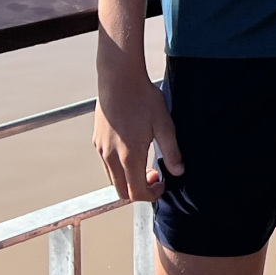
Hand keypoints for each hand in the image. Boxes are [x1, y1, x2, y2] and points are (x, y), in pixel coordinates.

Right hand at [94, 54, 183, 201]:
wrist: (118, 79)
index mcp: (128, 156)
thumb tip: (178, 171)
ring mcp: (101, 150)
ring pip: (113, 179)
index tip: (162, 183)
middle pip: (121, 191)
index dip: (151, 195)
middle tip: (155, 175)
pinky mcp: (97, 141)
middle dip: (139, 191)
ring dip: (129, 179)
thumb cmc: (142, 98)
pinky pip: (107, 165)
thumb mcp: (164, 124)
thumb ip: (171, 151)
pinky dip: (120, 169)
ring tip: (145, 163)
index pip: (136, 192)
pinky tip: (132, 151)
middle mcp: (110, 157)